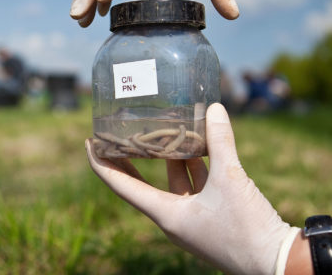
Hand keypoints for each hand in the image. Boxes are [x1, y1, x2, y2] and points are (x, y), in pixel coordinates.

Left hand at [85, 103, 299, 274]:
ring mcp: (191, 217)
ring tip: (161, 128)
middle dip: (128, 158)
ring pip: (172, 181)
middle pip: (141, 183)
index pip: (121, 186)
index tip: (89, 143)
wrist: (278, 263)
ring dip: (169, 156)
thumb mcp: (231, 180)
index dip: (102, 164)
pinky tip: (198, 144)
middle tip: (116, 134)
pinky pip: (194, 185)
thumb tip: (214, 108)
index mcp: (165, 214)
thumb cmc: (247, 228)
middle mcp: (172, 217)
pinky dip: (194, 165)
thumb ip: (221, 142)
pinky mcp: (209, 215)